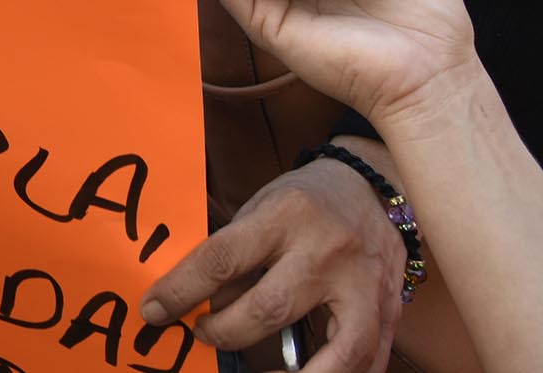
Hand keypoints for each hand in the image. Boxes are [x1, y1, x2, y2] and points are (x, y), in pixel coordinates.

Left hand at [143, 153, 402, 367]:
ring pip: (336, 352)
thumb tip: (196, 304)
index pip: (222, 258)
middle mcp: (328, 250)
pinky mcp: (391, 311)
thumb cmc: (304, 201)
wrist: (373, 188)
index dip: (181, 291)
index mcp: (286, 214)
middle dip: (225, 332)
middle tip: (203, 333)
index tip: (154, 311)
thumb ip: (234, 257)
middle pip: (269, 308)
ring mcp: (367, 285)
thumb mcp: (259, 209)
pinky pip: (369, 363)